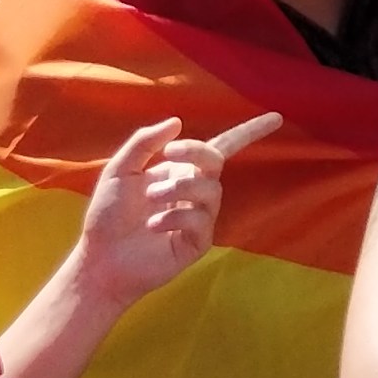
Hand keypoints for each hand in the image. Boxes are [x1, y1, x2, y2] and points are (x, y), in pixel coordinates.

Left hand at [73, 112, 278, 304]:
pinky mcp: (197, 243)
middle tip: (169, 154)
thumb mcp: (119, 171)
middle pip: (215, 161)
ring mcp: (199, 218)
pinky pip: (200, 220)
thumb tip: (178, 121)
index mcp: (180, 171)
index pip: (219, 147)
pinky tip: (152, 225)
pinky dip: (175, 216)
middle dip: (196, 152)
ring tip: (150, 199)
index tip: (277, 118)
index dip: (249, 132)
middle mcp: (194, 192)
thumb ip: (143, 143)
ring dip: (180, 188)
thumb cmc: (107, 216)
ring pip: (210, 190)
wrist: (100, 259)